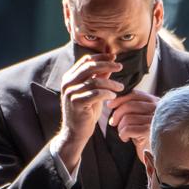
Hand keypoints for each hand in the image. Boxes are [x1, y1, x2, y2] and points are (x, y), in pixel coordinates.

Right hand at [55, 53, 122, 168]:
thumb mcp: (94, 93)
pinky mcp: (76, 103)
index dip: (100, 56)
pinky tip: (114, 96)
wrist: (76, 132)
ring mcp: (70, 93)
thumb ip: (99, 79)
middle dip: (106, 64)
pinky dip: (107, 93)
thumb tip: (110, 65)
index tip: (114, 56)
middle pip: (89, 67)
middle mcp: (68, 83)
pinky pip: (95, 94)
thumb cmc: (86, 112)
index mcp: (70, 77)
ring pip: (94, 81)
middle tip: (120, 67)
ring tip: (121, 87)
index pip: (85, 61)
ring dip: (111, 83)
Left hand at [108, 90, 157, 154]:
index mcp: (156, 103)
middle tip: (113, 123)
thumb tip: (111, 102)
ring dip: (120, 127)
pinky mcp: (150, 132)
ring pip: (127, 118)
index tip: (110, 105)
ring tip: (123, 133)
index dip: (120, 99)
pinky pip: (128, 129)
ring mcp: (155, 120)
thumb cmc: (146, 137)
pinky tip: (126, 139)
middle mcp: (158, 109)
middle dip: (117, 114)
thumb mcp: (140, 118)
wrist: (157, 155)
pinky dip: (122, 134)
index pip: (135, 94)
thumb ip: (132, 108)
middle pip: (129, 105)